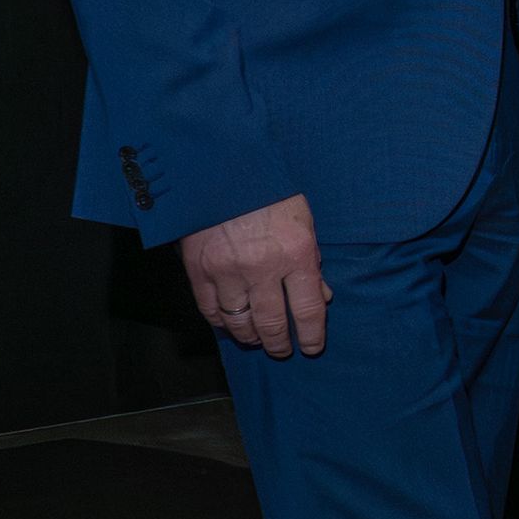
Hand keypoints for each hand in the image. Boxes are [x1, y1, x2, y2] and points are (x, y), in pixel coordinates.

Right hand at [183, 194, 326, 359]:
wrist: (223, 169)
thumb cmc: (271, 193)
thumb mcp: (305, 223)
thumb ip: (312, 263)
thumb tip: (320, 297)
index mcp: (296, 255)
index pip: (308, 310)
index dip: (312, 335)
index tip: (312, 348)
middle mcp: (262, 268)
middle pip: (272, 322)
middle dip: (279, 343)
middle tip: (282, 350)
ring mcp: (227, 271)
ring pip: (239, 321)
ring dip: (250, 336)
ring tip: (257, 340)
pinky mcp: (199, 270)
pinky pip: (210, 309)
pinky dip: (221, 323)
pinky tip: (230, 326)